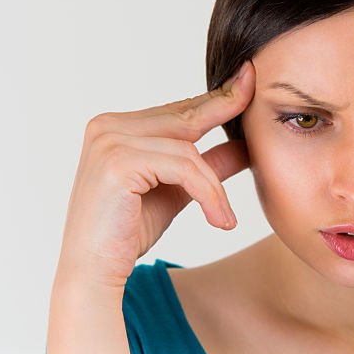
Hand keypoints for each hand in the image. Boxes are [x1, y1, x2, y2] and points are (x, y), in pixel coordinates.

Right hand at [54, 61, 254, 291]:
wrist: (94, 272)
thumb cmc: (129, 233)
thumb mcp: (177, 192)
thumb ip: (206, 165)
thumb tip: (244, 146)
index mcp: (116, 127)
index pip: (177, 109)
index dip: (217, 97)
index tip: (249, 81)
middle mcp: (108, 126)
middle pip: (184, 118)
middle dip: (226, 116)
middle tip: (259, 111)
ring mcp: (109, 141)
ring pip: (187, 149)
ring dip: (214, 187)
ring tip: (225, 219)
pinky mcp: (117, 162)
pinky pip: (182, 168)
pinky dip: (207, 194)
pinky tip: (219, 220)